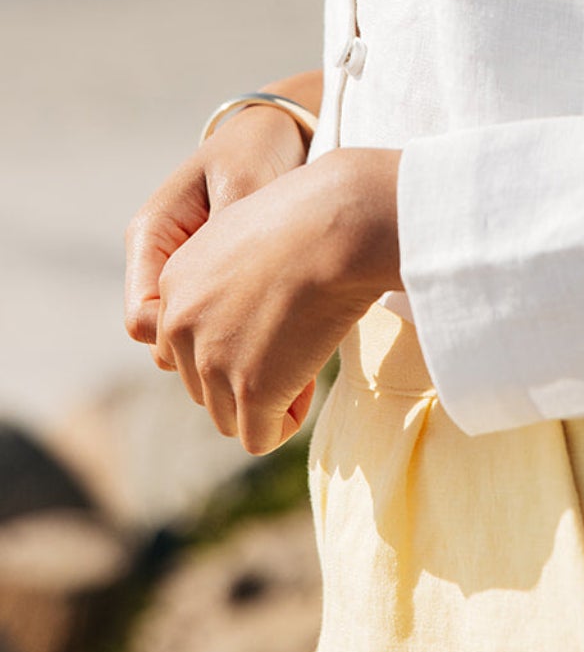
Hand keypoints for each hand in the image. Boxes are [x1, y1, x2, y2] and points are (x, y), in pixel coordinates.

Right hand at [124, 98, 314, 352]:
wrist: (282, 130)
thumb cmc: (260, 151)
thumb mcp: (246, 185)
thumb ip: (231, 238)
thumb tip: (231, 297)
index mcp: (153, 235)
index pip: (142, 317)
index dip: (178, 342)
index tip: (233, 345)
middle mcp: (164, 262)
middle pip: (165, 340)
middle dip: (209, 359)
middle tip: (270, 360)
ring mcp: (190, 275)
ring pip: (193, 341)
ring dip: (232, 354)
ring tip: (286, 353)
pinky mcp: (221, 282)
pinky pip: (223, 326)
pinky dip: (252, 341)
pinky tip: (292, 341)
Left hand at [153, 148, 403, 455]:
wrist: (340, 223)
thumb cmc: (314, 214)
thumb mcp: (249, 229)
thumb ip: (231, 272)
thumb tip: (250, 306)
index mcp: (175, 282)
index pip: (187, 343)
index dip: (232, 343)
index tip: (273, 322)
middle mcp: (182, 324)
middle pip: (203, 384)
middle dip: (247, 376)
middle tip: (296, 345)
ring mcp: (213, 360)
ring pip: (227, 415)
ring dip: (265, 400)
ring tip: (305, 363)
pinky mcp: (251, 388)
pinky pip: (258, 437)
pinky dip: (282, 424)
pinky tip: (307, 389)